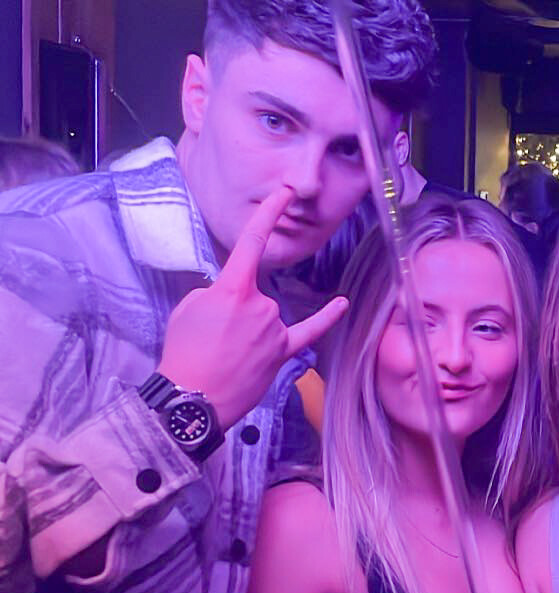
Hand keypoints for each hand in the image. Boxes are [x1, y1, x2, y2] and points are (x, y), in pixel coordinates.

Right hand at [158, 186, 347, 430]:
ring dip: (246, 331)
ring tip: (222, 356)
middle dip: (232, 314)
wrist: (190, 400)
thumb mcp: (187, 309)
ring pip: (265, 316)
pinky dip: (326, 317)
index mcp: (232, 289)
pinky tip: (341, 304)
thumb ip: (214, 294)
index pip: (252, 242)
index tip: (285, 193)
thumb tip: (233, 299)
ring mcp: (274, 328)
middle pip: (253, 294)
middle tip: (209, 340)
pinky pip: (308, 331)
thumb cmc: (183, 353)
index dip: (269, 214)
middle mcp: (260, 304)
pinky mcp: (282, 352)